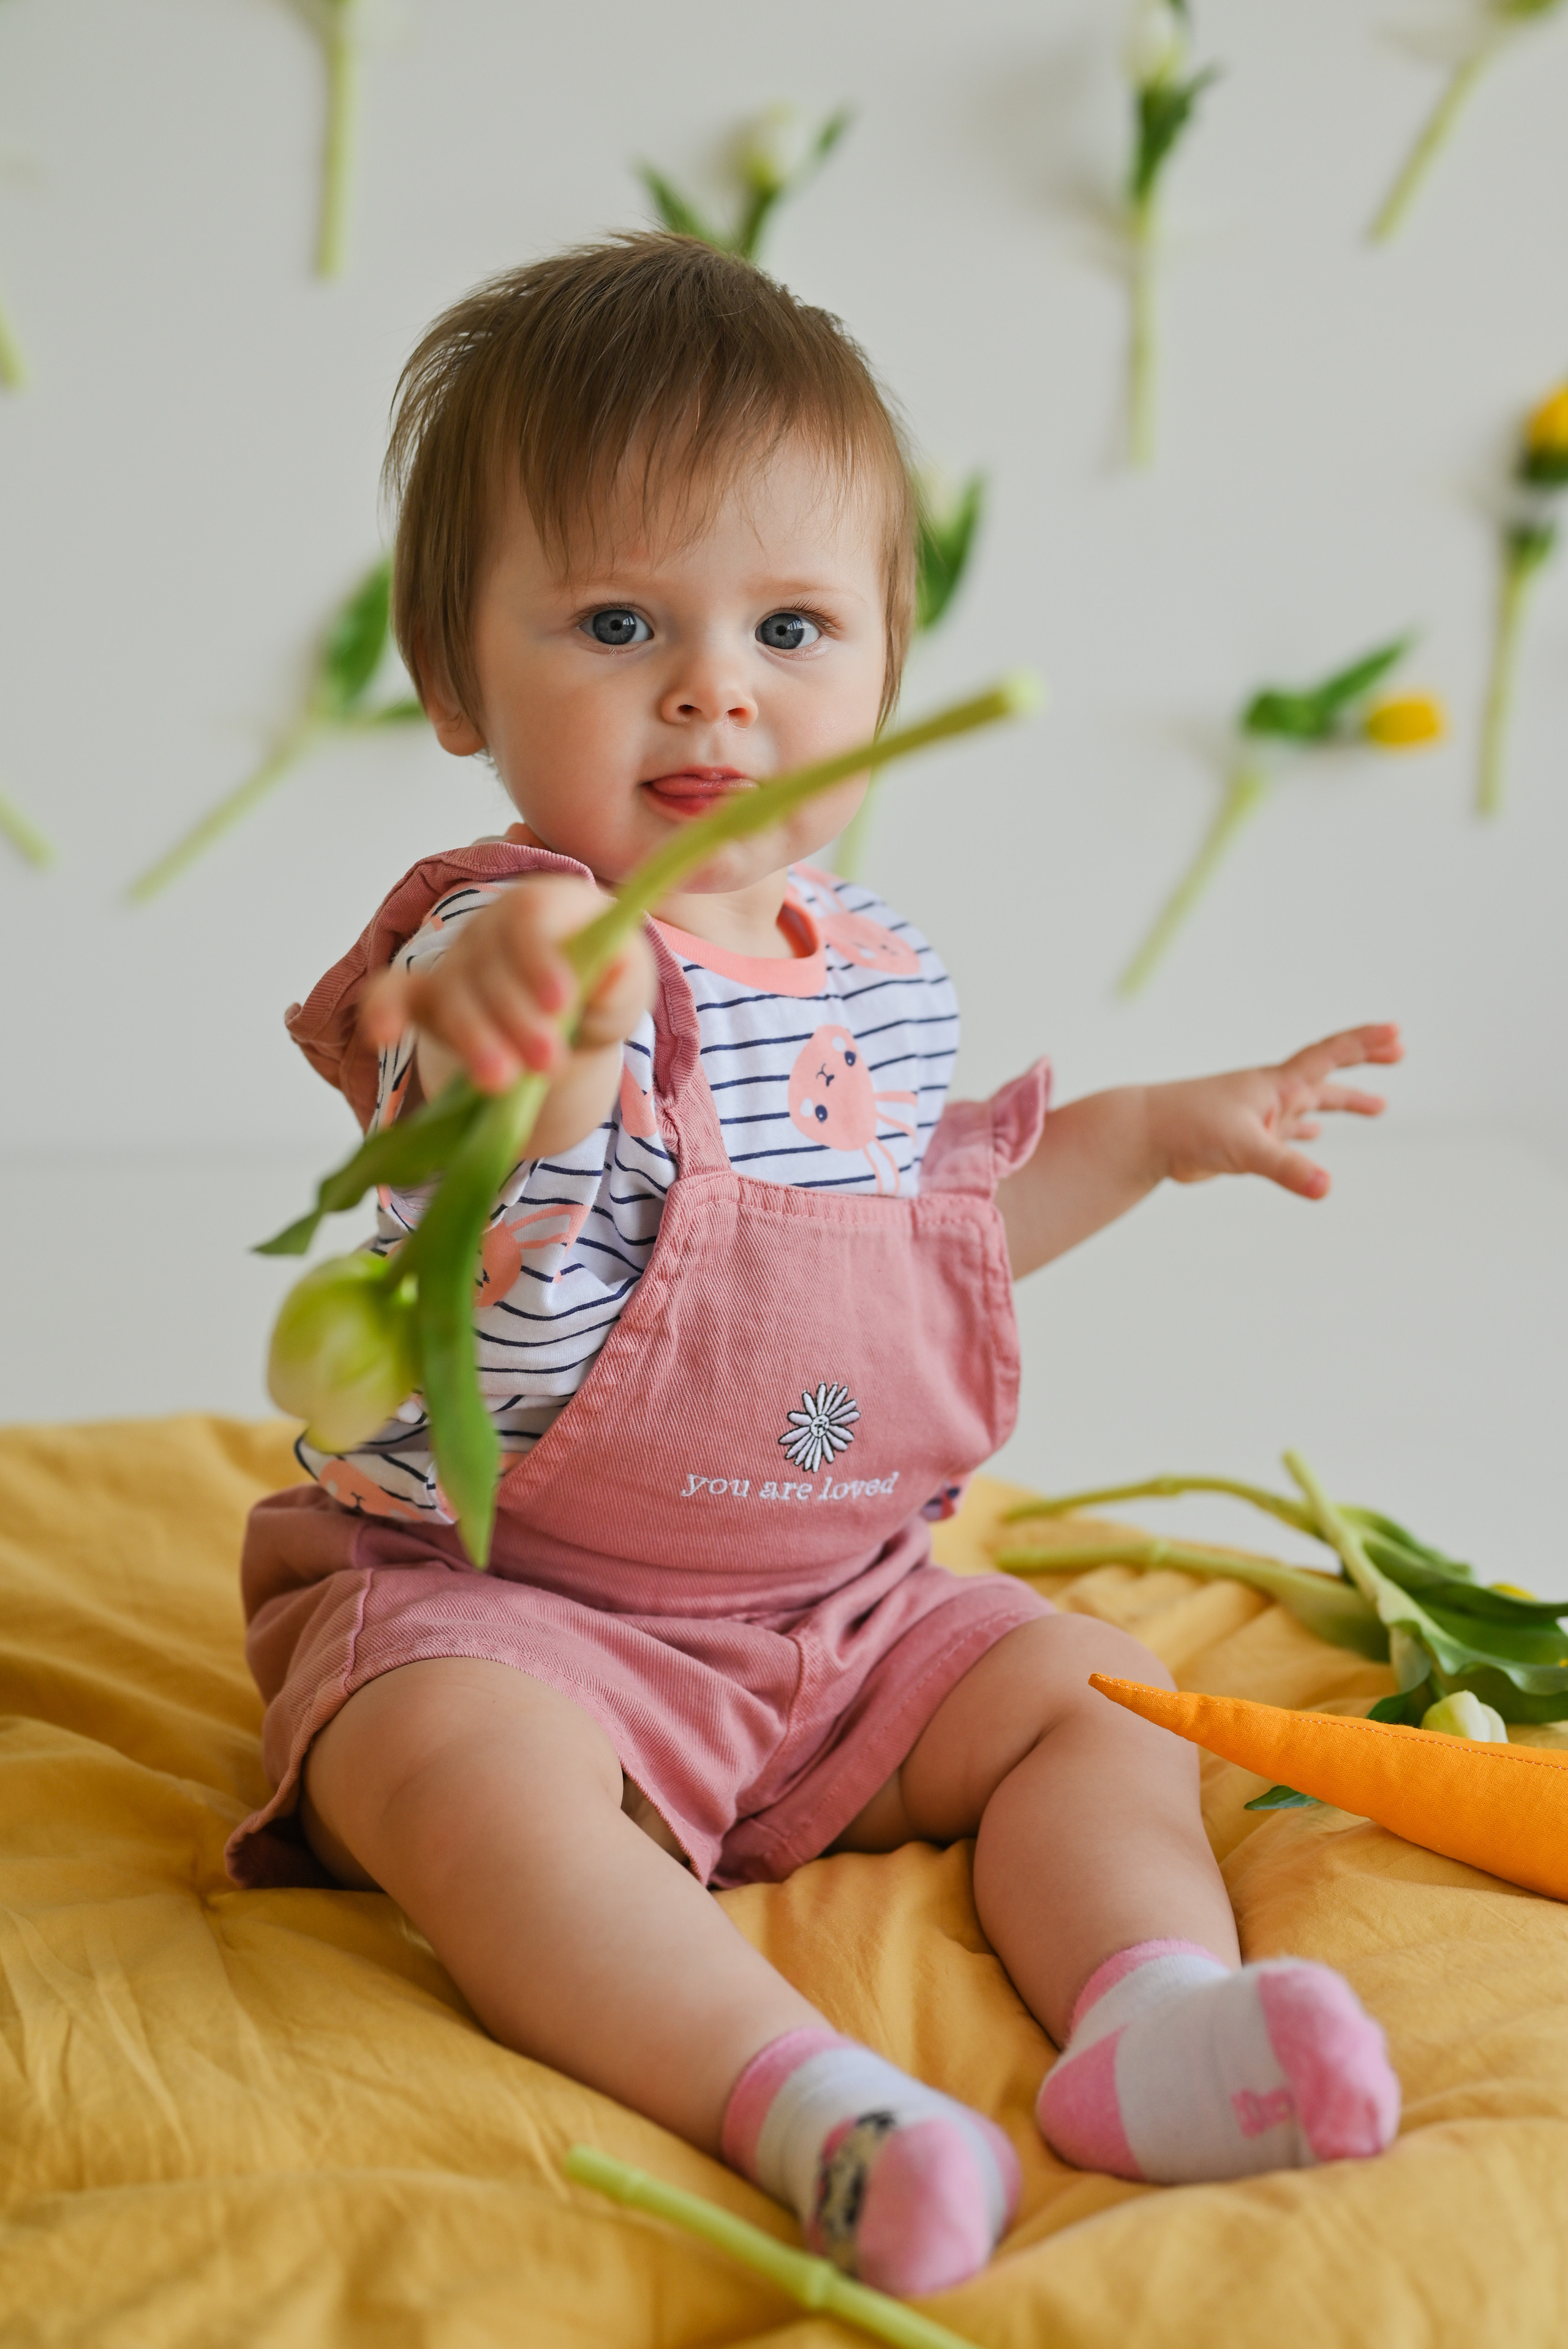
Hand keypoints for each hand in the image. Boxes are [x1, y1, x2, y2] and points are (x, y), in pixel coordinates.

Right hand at [361, 875, 655, 1095]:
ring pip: (452, 994)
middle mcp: (491, 929)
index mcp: (543, 905)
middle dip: (517, 1019)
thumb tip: (615, 969)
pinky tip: (383, 1036)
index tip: (562, 1004)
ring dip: (472, 1038)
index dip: (540, 961)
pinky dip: (382, 1011)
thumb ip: (623, 977)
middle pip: (491, 968)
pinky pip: (392, 994)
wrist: (569, 1002)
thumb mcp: (626, 979)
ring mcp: (457, 962)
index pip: (530, 920)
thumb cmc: (600, 982)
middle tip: (548, 1062)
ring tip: (500, 1083)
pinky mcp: (426, 996)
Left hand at [1152, 1022, 1402, 1200]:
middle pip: (1328, 1076)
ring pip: (1312, 1106)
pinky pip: (1288, 1133)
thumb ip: (1287, 1167)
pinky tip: (1317, 1136)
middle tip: (1400, 1053)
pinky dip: (1307, 1133)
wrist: (1145, 1136)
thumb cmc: (1188, 1129)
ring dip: (1344, 1104)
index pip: (1329, 1056)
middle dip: (1364, 1066)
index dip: (1364, 1043)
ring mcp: (1259, 1116)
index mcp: (1275, 1085)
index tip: (1396, 1032)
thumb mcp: (1245, 1148)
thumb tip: (1326, 1188)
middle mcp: (1271, 1095)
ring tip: (1378, 1107)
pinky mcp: (1245, 1139)